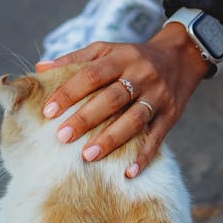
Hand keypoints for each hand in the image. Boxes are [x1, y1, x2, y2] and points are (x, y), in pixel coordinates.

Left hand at [36, 24, 208, 177]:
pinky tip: (128, 172)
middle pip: (112, 98)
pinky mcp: (172, 114)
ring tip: (88, 156)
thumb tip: (40, 68)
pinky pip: (157, 137)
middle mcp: (141, 75)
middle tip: (62, 137)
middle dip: (86, 119)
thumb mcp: (107, 49)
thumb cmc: (133, 56)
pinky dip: (144, 156)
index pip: (91, 74)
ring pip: (134, 119)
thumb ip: (75, 59)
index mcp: (121, 58)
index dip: (70, 92)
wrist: (181, 56)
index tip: (49, 112)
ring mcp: (158, 95)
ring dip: (111, 139)